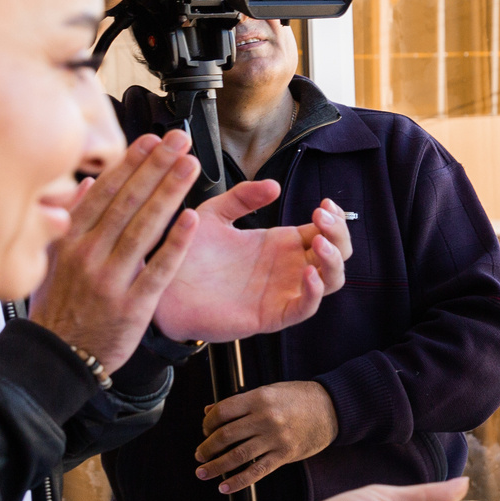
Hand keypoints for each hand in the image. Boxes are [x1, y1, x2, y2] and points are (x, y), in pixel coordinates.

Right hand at [26, 131, 201, 372]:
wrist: (58, 357)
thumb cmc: (59, 308)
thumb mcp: (50, 260)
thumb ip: (68, 220)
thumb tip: (87, 183)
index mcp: (69, 240)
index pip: (105, 193)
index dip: (130, 163)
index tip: (151, 140)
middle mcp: (89, 254)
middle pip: (128, 202)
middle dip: (157, 167)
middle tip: (181, 141)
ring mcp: (111, 279)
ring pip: (145, 227)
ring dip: (170, 192)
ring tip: (191, 165)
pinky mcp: (132, 305)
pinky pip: (159, 269)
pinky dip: (175, 243)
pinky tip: (193, 219)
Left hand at [152, 185, 346, 341]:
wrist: (160, 283)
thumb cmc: (185, 252)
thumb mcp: (215, 214)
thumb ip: (242, 197)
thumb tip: (274, 185)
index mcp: (280, 243)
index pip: (326, 231)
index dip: (334, 218)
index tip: (325, 204)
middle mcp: (287, 268)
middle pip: (337, 254)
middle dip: (339, 233)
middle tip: (321, 218)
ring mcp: (282, 291)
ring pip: (331, 281)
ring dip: (334, 261)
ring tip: (320, 243)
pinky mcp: (271, 315)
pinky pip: (305, 308)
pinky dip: (314, 292)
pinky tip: (308, 273)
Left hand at [197, 379, 337, 494]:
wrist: (332, 408)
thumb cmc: (299, 397)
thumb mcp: (269, 391)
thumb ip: (239, 402)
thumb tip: (209, 410)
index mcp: (259, 398)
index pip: (222, 412)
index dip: (207, 422)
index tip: (205, 430)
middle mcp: (265, 418)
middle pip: (225, 435)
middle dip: (207, 448)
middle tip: (199, 455)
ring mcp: (275, 438)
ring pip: (237, 456)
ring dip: (215, 466)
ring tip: (203, 471)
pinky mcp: (285, 455)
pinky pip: (256, 472)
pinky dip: (238, 481)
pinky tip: (224, 487)